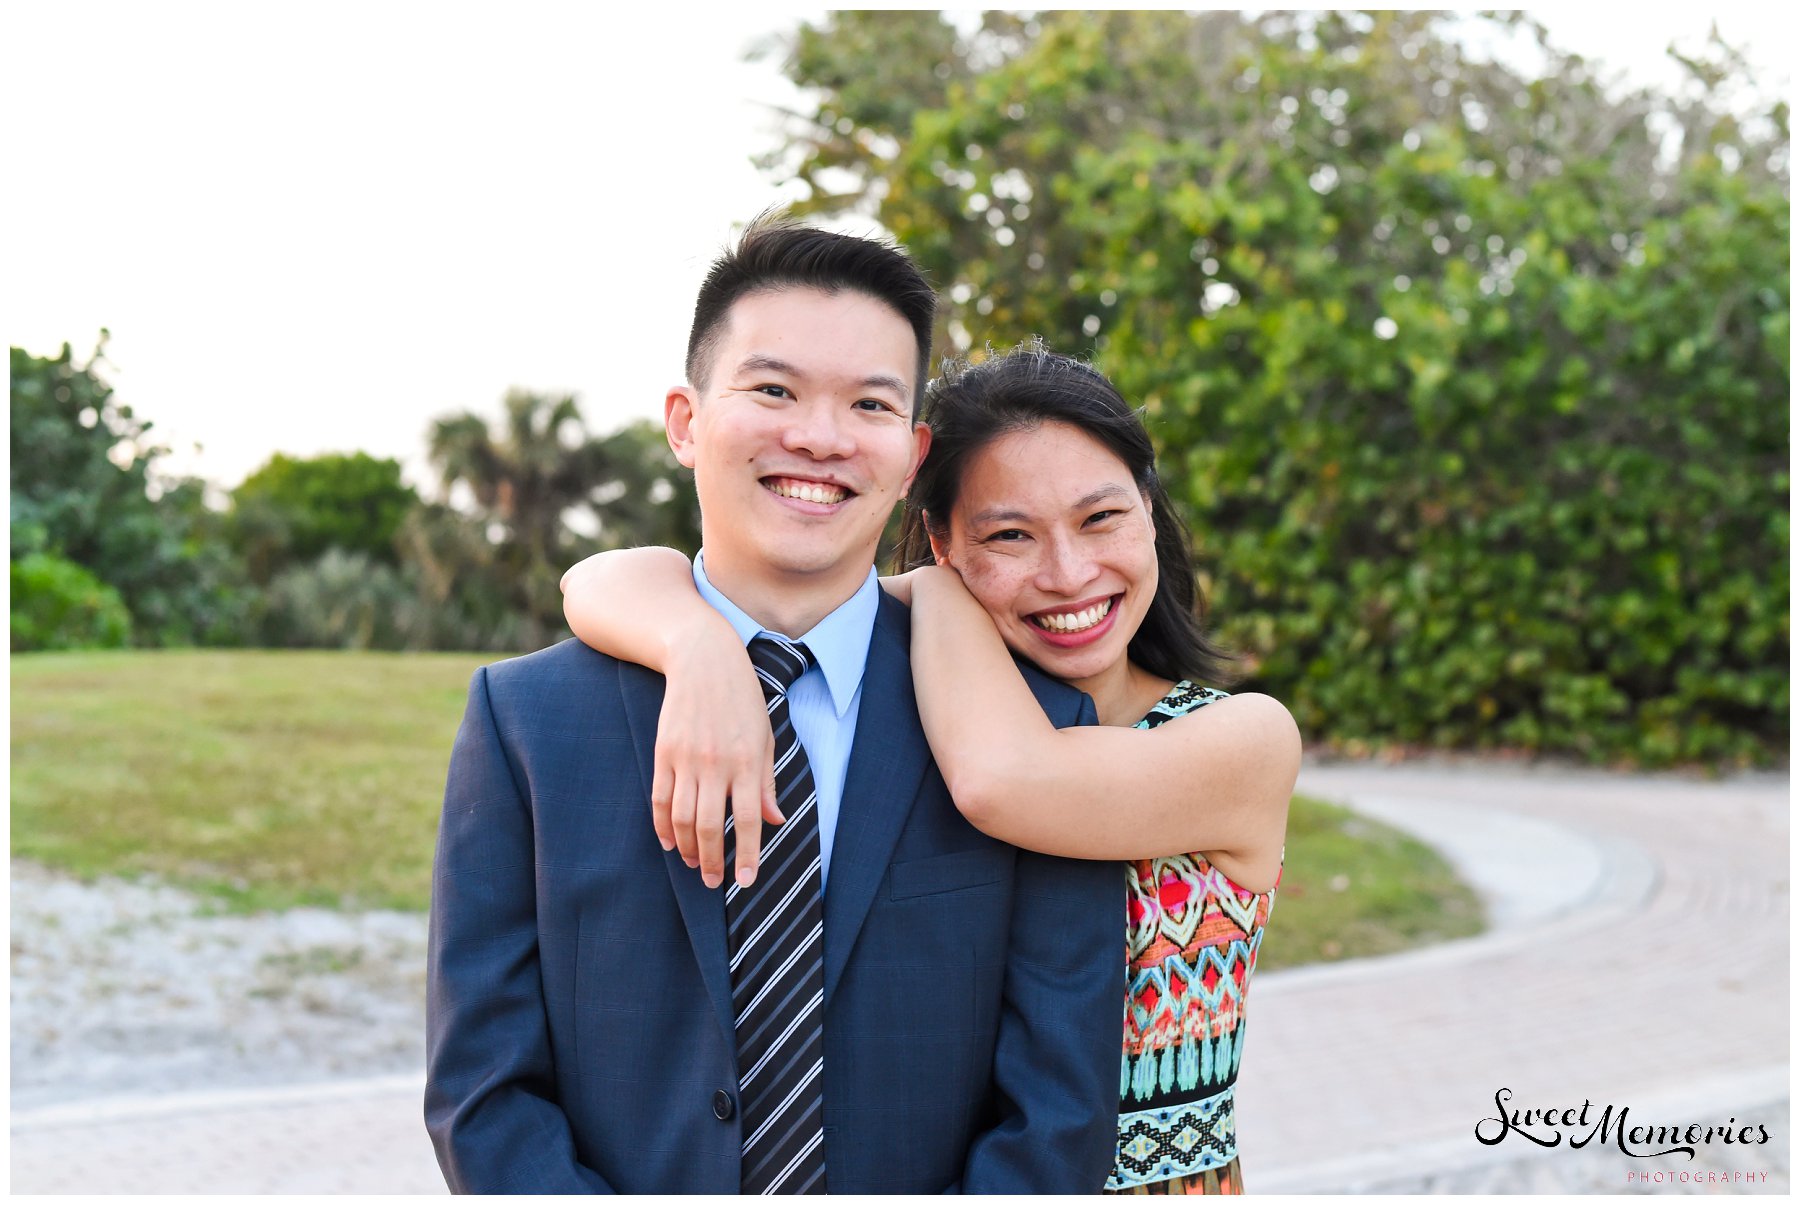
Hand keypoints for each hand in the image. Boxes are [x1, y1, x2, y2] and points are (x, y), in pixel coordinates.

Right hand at [651, 627, 782, 888]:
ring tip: (692, 864)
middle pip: (711, 825)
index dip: (748, 854)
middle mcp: (717, 764)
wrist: (703, 660)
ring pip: (683, 817)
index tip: (745, 880)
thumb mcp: (765, 736)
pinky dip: (663, 825)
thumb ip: (766, 781)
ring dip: (687, 848)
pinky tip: (669, 842)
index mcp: (748, 761)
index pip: (750, 819)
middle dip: (711, 860)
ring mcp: (687, 759)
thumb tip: (774, 820)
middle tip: (712, 882)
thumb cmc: (742, 700)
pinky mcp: (664, 753)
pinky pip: (661, 799)